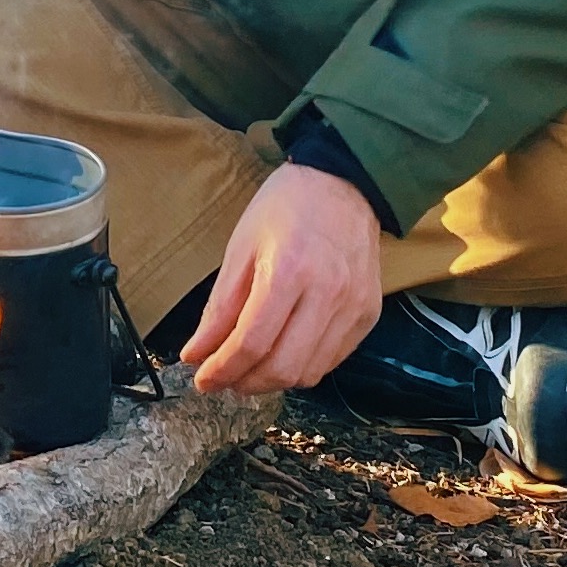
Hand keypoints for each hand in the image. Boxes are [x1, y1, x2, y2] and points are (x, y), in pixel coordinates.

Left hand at [182, 162, 383, 395]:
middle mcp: (328, 293)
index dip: (222, 369)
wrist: (343, 183)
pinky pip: (332, 360)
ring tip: (249, 369)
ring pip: (309, 372)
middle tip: (224, 378)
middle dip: (245, 383)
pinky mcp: (368, 314)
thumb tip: (197, 353)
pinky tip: (283, 353)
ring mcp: (353, 306)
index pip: (251, 342)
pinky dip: (302, 367)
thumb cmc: (285, 208)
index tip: (202, 379)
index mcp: (288, 270)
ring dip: (273, 380)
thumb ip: (220, 307)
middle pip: (283, 367)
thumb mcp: (241, 248)